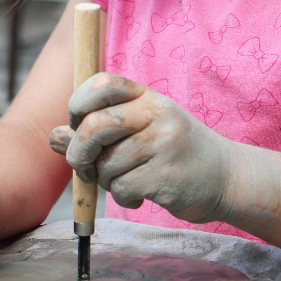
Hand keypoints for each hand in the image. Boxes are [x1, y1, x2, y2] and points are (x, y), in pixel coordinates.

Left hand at [49, 72, 236, 223]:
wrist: (227, 176)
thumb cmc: (175, 151)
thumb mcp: (140, 130)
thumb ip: (99, 131)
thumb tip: (54, 137)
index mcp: (147, 97)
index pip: (104, 83)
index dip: (79, 102)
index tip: (76, 122)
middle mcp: (156, 114)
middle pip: (96, 124)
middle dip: (79, 150)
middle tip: (83, 165)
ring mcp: (163, 144)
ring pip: (107, 164)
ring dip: (107, 180)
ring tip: (129, 179)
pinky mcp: (166, 176)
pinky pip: (123, 188)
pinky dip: (124, 197)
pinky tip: (142, 193)